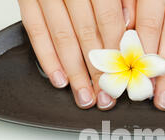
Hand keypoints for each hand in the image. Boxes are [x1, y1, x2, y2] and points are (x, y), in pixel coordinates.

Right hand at [18, 0, 135, 109]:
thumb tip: (130, 27)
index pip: (109, 19)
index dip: (118, 50)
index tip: (126, 75)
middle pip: (86, 33)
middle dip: (97, 70)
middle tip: (106, 96)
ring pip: (62, 36)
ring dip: (74, 72)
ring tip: (84, 95)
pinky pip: (34, 29)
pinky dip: (46, 56)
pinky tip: (58, 78)